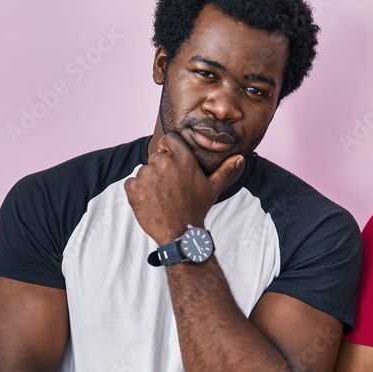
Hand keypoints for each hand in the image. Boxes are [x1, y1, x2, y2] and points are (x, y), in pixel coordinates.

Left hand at [123, 131, 242, 243]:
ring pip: (144, 171)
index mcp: (183, 159)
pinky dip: (137, 192)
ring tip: (161, 198)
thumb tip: (240, 157)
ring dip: (149, 182)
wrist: (180, 233)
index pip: (169, 139)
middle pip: (156, 157)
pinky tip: (150, 203)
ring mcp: (147, 174)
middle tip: (170, 189)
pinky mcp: (134, 187)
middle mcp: (164, 162)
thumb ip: (224, 169)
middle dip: (160, 170)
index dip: (168, 148)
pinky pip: (132, 183)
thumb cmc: (197, 208)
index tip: (171, 161)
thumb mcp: (212, 188)